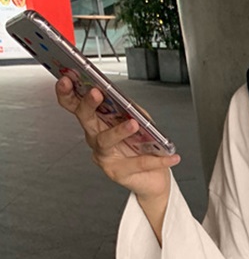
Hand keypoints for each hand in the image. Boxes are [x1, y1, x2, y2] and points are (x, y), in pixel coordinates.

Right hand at [55, 77, 179, 199]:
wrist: (154, 180)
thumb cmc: (144, 150)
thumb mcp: (142, 124)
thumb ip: (134, 111)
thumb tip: (129, 103)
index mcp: (98, 122)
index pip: (75, 105)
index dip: (68, 92)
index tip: (67, 78)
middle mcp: (96, 138)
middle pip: (85, 119)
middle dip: (88, 104)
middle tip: (96, 94)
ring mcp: (104, 156)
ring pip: (106, 140)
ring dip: (119, 130)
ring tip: (134, 124)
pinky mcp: (117, 172)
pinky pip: (138, 163)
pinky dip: (157, 160)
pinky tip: (171, 157)